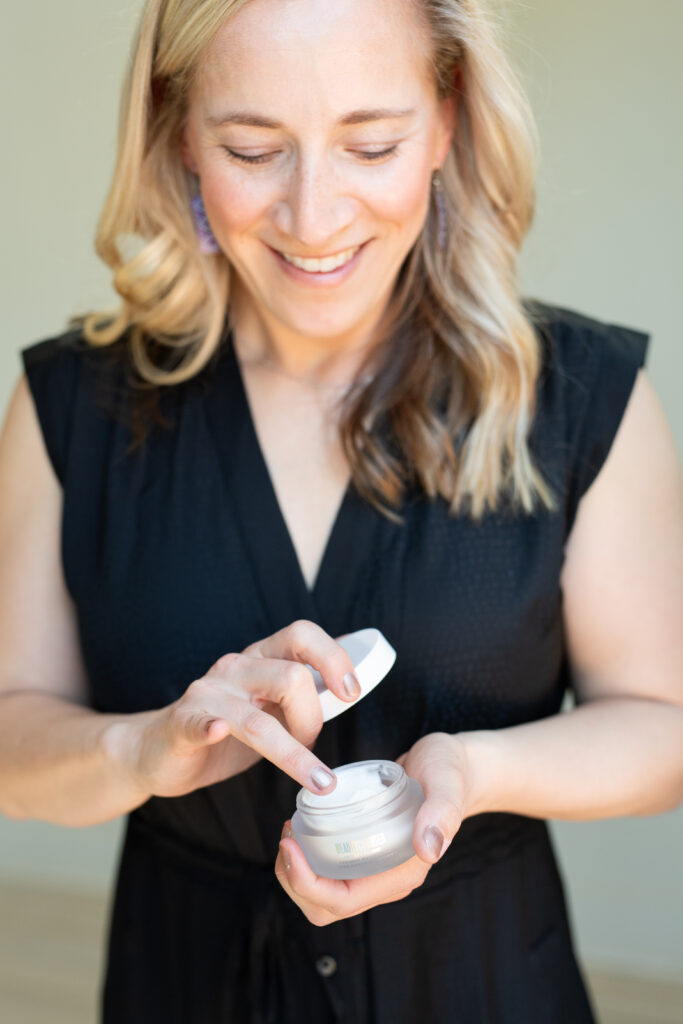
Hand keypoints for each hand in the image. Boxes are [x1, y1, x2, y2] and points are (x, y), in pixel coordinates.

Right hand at [102, 620, 360, 799]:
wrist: (157, 750)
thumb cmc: (223, 730)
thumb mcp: (269, 707)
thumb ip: (302, 695)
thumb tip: (351, 686)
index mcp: (260, 658)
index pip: (301, 634)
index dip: (332, 658)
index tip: (352, 692)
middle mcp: (235, 668)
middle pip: (291, 678)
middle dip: (314, 719)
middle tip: (314, 746)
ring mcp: (207, 695)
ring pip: (258, 718)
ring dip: (295, 754)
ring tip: (320, 781)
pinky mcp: (182, 724)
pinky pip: (199, 722)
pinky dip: (210, 726)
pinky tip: (218, 733)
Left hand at [275, 732, 466, 924]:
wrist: (452, 768)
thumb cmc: (450, 773)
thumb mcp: (447, 784)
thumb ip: (442, 812)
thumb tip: (429, 848)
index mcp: (402, 874)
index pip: (343, 901)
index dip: (307, 883)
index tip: (290, 843)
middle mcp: (385, 879)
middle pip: (325, 907)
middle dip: (294, 881)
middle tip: (287, 836)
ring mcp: (373, 869)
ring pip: (321, 894)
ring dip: (294, 871)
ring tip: (290, 830)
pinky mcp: (363, 854)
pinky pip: (326, 872)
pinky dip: (305, 857)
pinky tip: (301, 826)